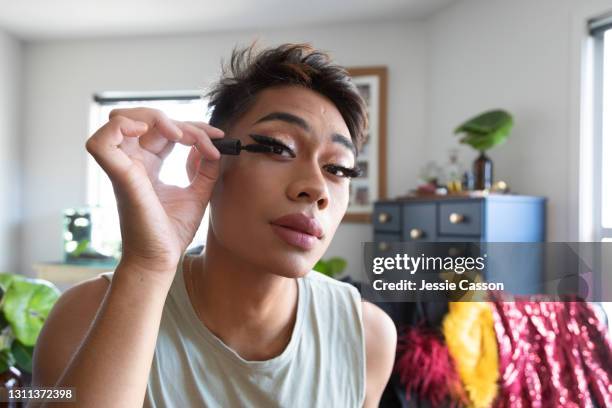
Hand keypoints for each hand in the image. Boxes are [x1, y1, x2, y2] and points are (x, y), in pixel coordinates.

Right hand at [85, 107, 222, 279]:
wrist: (163, 259)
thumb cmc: (173, 232)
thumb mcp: (199, 193)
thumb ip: (206, 169)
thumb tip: (211, 145)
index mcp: (149, 164)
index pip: (165, 130)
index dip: (193, 127)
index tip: (219, 137)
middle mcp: (134, 162)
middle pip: (146, 119)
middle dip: (179, 121)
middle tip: (203, 140)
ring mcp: (124, 168)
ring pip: (119, 119)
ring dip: (153, 117)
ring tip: (180, 135)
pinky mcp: (119, 177)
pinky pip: (100, 142)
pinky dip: (120, 127)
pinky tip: (147, 132)